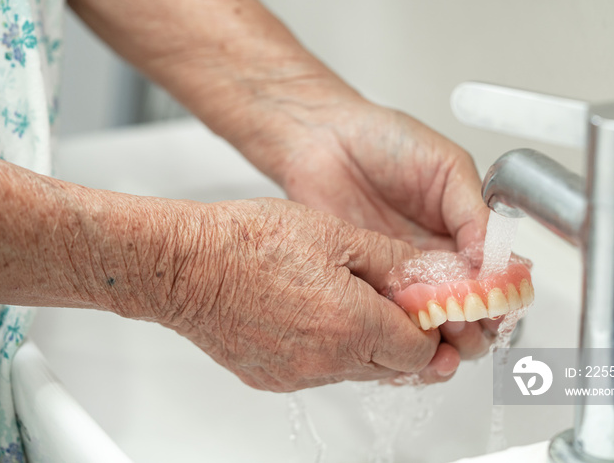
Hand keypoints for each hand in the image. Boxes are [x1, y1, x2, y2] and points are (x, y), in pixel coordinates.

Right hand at [156, 198, 450, 391]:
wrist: (186, 266)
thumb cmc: (249, 243)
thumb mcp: (334, 234)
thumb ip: (389, 260)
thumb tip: (421, 277)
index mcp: (352, 324)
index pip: (419, 352)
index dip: (427, 329)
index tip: (421, 309)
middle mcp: (328, 361)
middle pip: (393, 369)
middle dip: (401, 340)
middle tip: (390, 305)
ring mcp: (299, 376)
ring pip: (357, 372)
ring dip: (365, 345)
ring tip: (344, 302)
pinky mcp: (274, 380)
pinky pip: (320, 373)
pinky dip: (328, 351)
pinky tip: (311, 315)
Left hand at [238, 96, 495, 370]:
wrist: (323, 140)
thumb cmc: (384, 140)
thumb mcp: (445, 166)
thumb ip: (473, 211)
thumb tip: (495, 258)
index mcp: (462, 232)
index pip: (493, 278)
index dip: (498, 298)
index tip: (495, 306)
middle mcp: (435, 260)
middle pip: (467, 311)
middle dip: (474, 326)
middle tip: (465, 325)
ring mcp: (400, 275)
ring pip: (430, 323)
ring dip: (440, 338)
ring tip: (438, 335)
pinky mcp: (366, 283)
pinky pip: (388, 319)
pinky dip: (400, 335)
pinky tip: (405, 336)